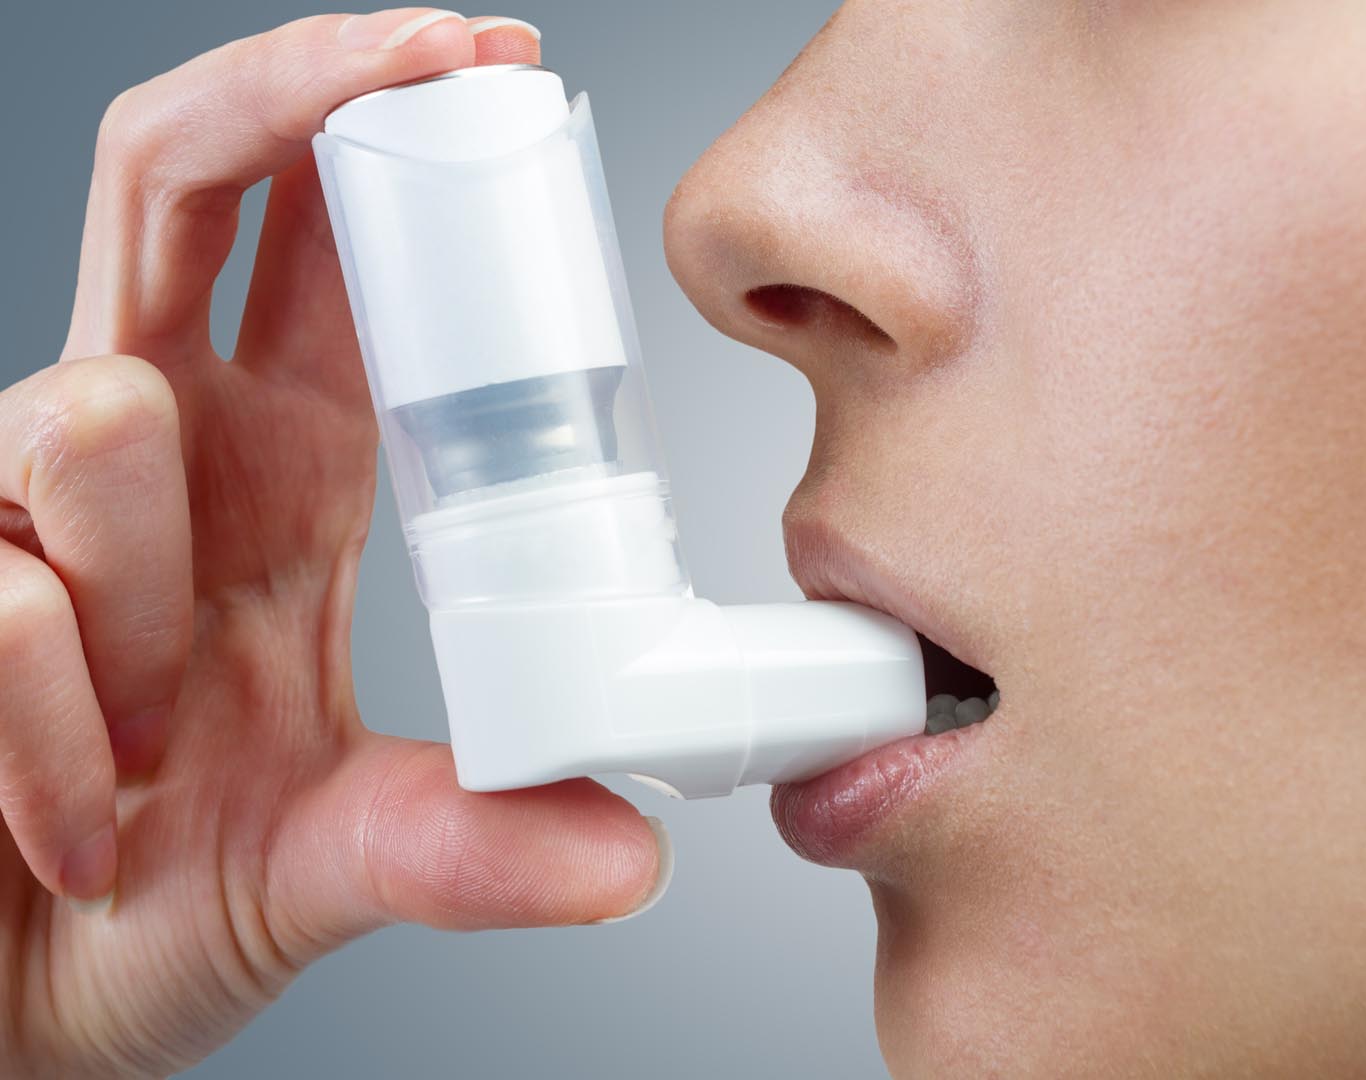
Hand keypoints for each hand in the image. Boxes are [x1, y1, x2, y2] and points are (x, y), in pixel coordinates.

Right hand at [0, 11, 665, 1076]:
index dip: (389, 133)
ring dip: (141, 593)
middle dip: (291, 97)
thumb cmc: (165, 908)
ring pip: (85, 415)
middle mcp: (158, 453)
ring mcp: (28, 509)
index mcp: (279, 472)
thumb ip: (472, 846)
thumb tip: (631, 853)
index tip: (491, 61)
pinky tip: (83, 820)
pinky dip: (56, 733)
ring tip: (160, 746)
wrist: (31, 995)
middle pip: (182, 182)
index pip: (324, 250)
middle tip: (427, 52)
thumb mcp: (341, 865)